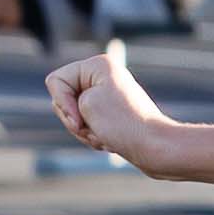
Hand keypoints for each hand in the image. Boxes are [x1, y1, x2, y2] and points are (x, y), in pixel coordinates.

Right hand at [46, 51, 170, 170]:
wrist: (157, 149)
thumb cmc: (124, 125)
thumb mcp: (85, 106)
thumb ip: (68, 100)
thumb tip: (80, 108)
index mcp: (97, 65)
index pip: (56, 81)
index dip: (62, 104)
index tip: (80, 119)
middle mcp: (103, 77)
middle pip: (63, 100)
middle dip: (74, 121)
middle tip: (95, 130)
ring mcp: (108, 97)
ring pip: (74, 116)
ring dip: (85, 132)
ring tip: (105, 138)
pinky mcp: (113, 115)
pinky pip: (88, 127)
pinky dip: (94, 138)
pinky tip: (110, 143)